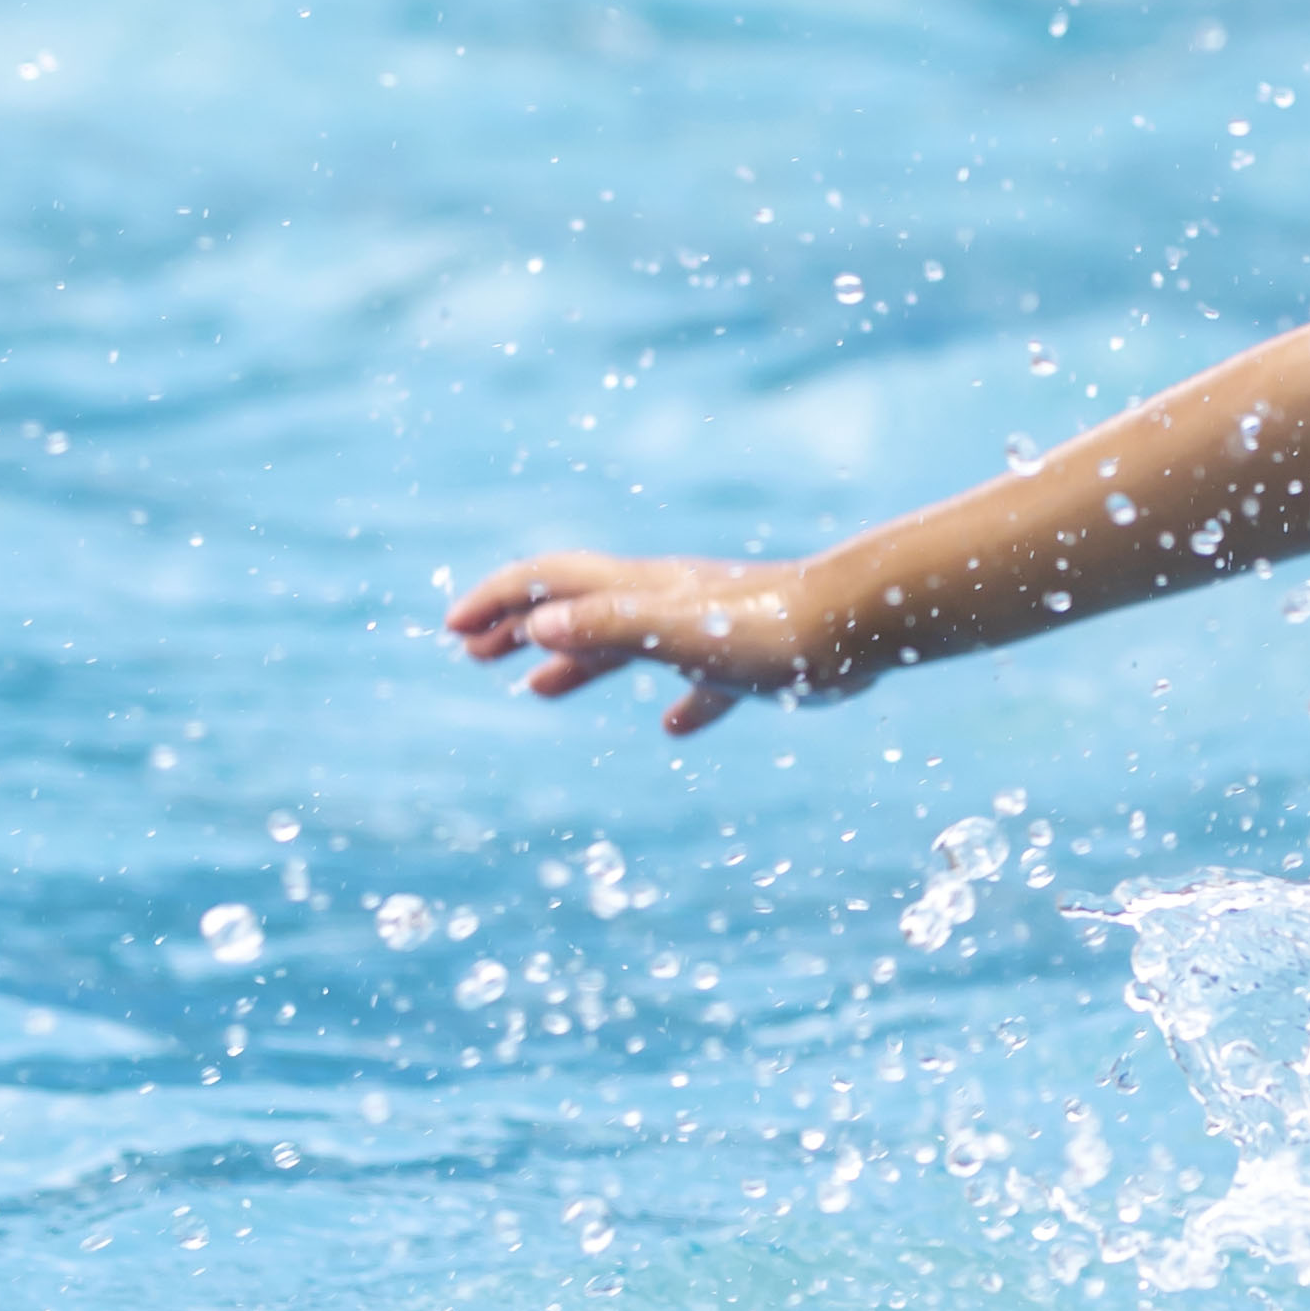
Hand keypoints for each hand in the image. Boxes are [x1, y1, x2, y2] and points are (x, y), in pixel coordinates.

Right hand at [445, 550, 850, 734]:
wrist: (857, 627)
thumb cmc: (768, 629)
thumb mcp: (676, 633)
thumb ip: (609, 628)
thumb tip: (536, 628)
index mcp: (640, 592)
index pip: (551, 582)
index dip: (498, 600)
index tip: (452, 629)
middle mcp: (666, 603)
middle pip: (577, 607)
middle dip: (519, 625)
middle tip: (470, 653)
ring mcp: (707, 630)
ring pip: (624, 643)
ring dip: (574, 662)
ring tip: (534, 689)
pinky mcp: (748, 663)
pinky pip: (698, 684)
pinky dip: (676, 703)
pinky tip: (673, 727)